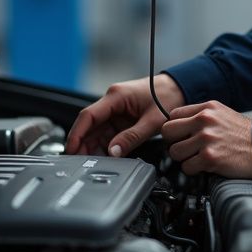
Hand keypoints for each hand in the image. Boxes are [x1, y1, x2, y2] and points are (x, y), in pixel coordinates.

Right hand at [66, 73, 185, 157]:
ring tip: (92, 162)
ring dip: (94, 146)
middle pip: (89, 125)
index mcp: (116, 96)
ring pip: (97, 130)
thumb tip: (113, 152)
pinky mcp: (121, 117)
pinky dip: (105, 145)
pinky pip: (108, 132)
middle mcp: (112, 101)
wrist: (180, 88)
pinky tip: (105, 156)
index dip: (77, 134)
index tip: (72, 149)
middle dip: (83, 144)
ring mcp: (116, 109)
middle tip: (81, 162)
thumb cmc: (168, 97)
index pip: (88, 116)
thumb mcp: (152, 120)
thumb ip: (132, 137)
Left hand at [161, 100, 251, 177]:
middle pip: (167, 131)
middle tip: (187, 148)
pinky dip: (194, 170)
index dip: (176, 128)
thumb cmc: (245, 134)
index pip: (173, 115)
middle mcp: (205, 120)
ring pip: (174, 152)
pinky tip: (206, 166)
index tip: (182, 135)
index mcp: (207, 108)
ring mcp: (206, 139)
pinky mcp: (209, 157)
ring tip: (199, 158)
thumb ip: (201, 116)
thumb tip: (180, 125)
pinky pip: (186, 167)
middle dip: (175, 142)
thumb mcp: (223, 114)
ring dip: (185, 158)